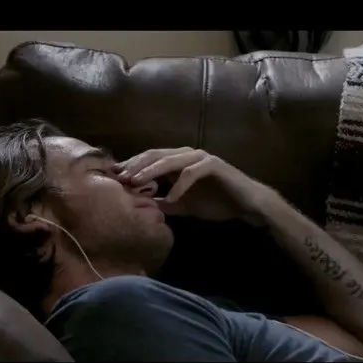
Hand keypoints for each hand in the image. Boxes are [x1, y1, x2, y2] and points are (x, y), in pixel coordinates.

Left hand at [114, 148, 274, 222]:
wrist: (247, 204)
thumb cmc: (218, 202)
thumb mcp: (185, 205)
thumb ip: (166, 203)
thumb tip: (144, 207)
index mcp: (180, 162)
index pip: (150, 159)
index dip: (132, 167)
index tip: (114, 179)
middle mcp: (189, 155)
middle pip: (156, 155)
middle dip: (136, 165)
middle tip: (119, 177)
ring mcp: (202, 158)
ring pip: (170, 160)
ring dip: (151, 171)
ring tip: (136, 182)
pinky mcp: (214, 165)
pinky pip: (192, 173)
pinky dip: (179, 185)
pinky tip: (171, 197)